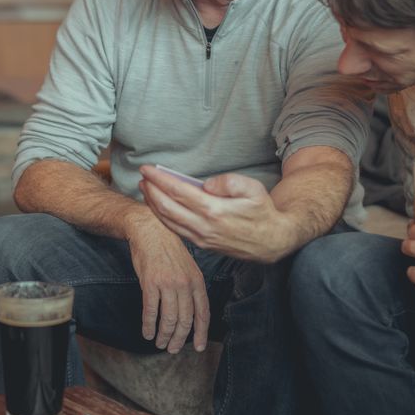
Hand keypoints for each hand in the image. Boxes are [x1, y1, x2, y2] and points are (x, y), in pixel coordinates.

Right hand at [125, 214, 210, 353]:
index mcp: (197, 281)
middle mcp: (185, 284)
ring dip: (164, 335)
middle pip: (185, 320)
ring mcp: (167, 284)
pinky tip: (147, 332)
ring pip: (168, 319)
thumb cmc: (168, 249)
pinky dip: (148, 325)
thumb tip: (192, 311)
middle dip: (179, 339)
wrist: (150, 230)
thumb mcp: (188, 266)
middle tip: (173, 348)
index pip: (203, 313)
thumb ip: (192, 287)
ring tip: (159, 343)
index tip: (199, 347)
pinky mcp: (150, 283)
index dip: (202, 333)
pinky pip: (150, 311)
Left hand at [140, 167, 290, 263]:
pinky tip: (158, 206)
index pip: (178, 192)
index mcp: (214, 210)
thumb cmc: (262, 211)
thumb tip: (206, 184)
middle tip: (142, 176)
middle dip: (151, 190)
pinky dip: (162, 217)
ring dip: (153, 204)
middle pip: (167, 207)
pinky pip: (175, 230)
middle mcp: (204, 227)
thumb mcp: (253, 188)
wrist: (272, 241)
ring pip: (168, 221)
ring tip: (145, 189)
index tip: (147, 169)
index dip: (159, 179)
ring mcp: (201, 239)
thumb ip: (229, 182)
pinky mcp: (202, 245)